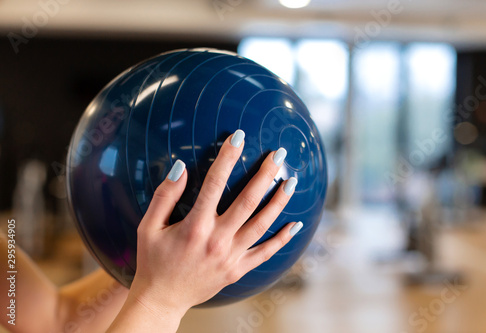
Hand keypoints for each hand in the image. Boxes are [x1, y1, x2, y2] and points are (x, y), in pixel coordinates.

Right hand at [108, 129, 300, 331]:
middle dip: (265, 174)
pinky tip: (295, 225)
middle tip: (279, 154)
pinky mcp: (238, 269)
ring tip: (292, 181)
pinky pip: (265, 253)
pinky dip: (282, 239)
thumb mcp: (148, 227)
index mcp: (195, 226)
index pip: (215, 182)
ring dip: (278, 201)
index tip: (239, 137)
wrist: (162, 299)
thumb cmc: (154, 261)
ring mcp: (231, 256)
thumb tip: (181, 167)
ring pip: (262, 224)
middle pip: (248, 200)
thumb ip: (164, 196)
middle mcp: (217, 240)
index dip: (228, 156)